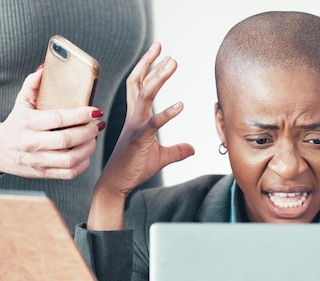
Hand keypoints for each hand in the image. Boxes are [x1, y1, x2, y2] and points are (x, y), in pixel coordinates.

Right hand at [0, 67, 104, 178]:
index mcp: (28, 123)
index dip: (80, 115)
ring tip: (94, 138)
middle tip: (98, 124)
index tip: (95, 111)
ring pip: (71, 158)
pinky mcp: (44, 173)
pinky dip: (83, 164)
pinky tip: (86, 153)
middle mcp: (32, 143)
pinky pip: (70, 173)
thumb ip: (33, 85)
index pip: (58, 118)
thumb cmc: (16, 125)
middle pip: (67, 139)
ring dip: (89, 148)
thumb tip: (45, 69)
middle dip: (89, 131)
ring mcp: (38, 160)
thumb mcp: (21, 103)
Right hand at [89, 43, 194, 229]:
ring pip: (145, 95)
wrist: (116, 184)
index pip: (139, 86)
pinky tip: (181, 105)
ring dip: (159, 77)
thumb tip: (193, 148)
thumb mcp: (162, 157)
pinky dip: (167, 113)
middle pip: (139, 83)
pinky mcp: (139, 139)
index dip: (148, 67)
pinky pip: (154, 123)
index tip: (159, 53)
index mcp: (137, 117)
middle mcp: (134, 117)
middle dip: (151, 64)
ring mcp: (135, 126)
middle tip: (162, 46)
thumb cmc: (134, 168)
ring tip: (172, 62)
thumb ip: (177, 150)